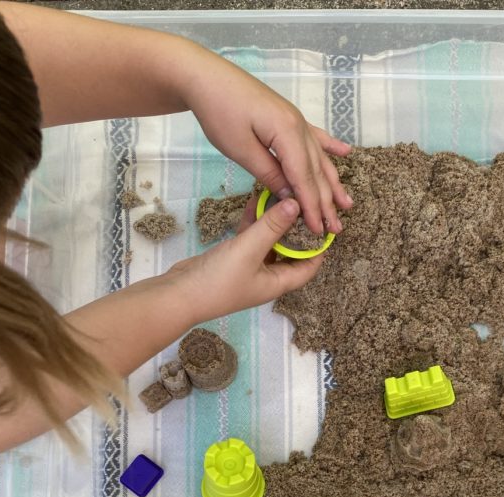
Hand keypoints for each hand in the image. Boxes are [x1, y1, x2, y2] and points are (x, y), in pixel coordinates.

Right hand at [164, 197, 323, 319]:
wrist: (179, 294)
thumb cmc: (219, 280)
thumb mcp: (249, 250)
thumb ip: (272, 226)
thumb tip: (297, 203)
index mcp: (277, 283)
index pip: (309, 267)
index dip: (319, 248)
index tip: (325, 223)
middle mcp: (267, 278)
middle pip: (290, 252)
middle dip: (296, 229)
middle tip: (304, 202)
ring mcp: (248, 269)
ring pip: (268, 242)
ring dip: (273, 222)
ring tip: (281, 195)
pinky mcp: (232, 260)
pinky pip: (250, 239)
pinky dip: (253, 222)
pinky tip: (255, 201)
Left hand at [186, 53, 352, 234]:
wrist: (208, 77)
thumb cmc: (220, 112)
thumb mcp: (241, 150)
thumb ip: (269, 174)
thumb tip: (291, 198)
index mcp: (287, 134)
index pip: (304, 178)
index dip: (312, 206)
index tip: (319, 229)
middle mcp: (299, 126)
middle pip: (316, 171)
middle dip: (327, 201)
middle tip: (336, 228)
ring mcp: (296, 120)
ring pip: (319, 157)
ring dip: (333, 182)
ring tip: (347, 203)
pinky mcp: (289, 117)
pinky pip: (316, 136)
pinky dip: (331, 146)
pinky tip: (346, 152)